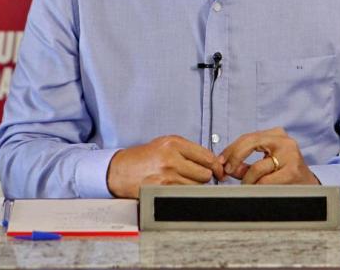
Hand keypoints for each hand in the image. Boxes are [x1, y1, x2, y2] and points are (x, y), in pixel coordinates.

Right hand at [106, 135, 224, 197]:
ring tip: (184, 181)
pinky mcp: (162, 190)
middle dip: (205, 176)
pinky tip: (177, 188)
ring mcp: (167, 175)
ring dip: (195, 186)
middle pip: (205, 173)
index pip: (207, 156)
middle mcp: (171, 158)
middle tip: (199, 177)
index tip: (219, 170)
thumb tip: (212, 161)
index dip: (216, 166)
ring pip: (197, 186)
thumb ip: (188, 150)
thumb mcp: (165, 144)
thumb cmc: (143, 157)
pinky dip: (185, 193)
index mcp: (174, 144)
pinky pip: (185, 194)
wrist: (120, 170)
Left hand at [219, 127, 319, 185]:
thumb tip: (226, 166)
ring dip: (246, 180)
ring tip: (247, 185)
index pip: (247, 137)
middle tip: (227, 171)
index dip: (231, 150)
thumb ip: (245, 164)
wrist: (309, 186)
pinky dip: (257, 186)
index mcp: (276, 134)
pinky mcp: (292, 171)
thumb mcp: (265, 163)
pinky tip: (258, 189)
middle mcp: (284, 141)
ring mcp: (290, 155)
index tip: (220, 161)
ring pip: (256, 168)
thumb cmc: (285, 173)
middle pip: (250, 143)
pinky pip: (265, 181)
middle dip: (234, 158)